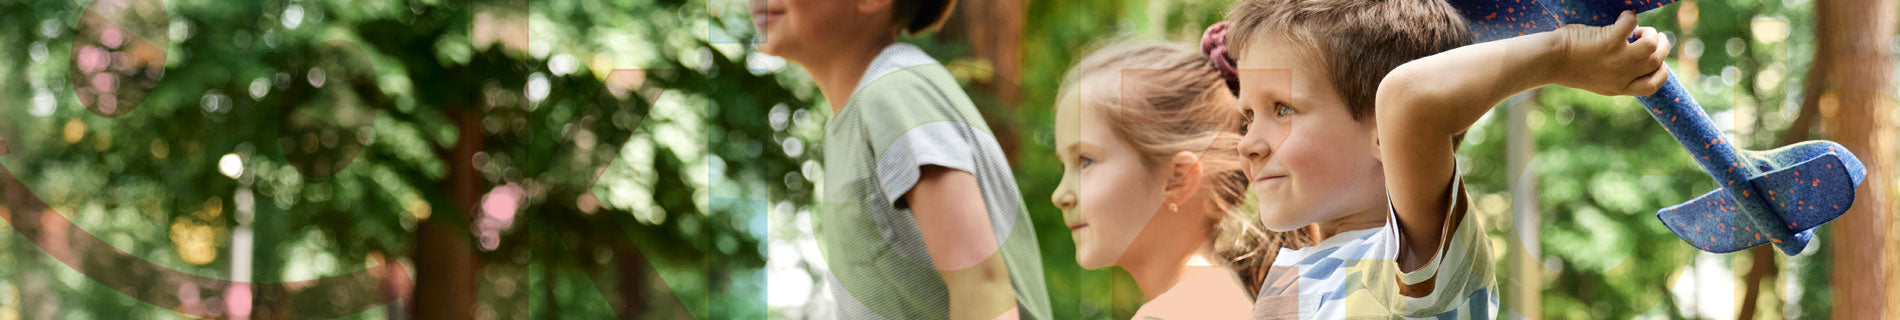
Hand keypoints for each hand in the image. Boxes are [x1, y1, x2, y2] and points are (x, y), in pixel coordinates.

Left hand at [1547, 11, 1671, 95]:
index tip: (1658, 62)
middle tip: (1650, 37)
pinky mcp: (1610, 42)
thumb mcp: (1597, 79)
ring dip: (1651, 34)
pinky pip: (1632, 24)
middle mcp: (1621, 77)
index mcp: (1618, 88)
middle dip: (1661, 47)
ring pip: (1652, 46)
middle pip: (1657, 63)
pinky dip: (1630, 17)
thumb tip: (1632, 55)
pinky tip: (1622, 18)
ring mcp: (1618, 60)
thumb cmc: (1567, 66)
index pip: (1652, 87)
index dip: (1661, 73)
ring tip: (1639, 30)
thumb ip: (1614, 74)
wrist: (1548, 61)